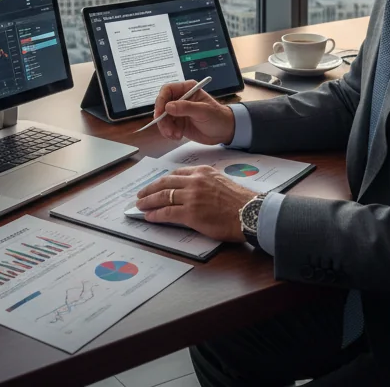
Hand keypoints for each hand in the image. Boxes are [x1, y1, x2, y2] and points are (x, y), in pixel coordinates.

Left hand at [135, 166, 256, 241]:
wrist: (249, 213)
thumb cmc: (239, 201)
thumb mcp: (220, 181)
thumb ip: (205, 182)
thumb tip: (192, 191)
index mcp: (202, 172)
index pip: (176, 173)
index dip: (163, 180)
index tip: (156, 185)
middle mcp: (195, 181)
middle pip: (165, 182)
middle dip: (150, 189)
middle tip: (140, 194)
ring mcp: (192, 196)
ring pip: (163, 196)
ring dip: (148, 201)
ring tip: (140, 205)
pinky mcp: (191, 213)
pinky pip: (167, 212)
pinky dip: (156, 214)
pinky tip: (150, 216)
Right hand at [151, 81, 235, 143]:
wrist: (224, 131)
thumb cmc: (217, 117)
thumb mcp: (203, 111)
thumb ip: (186, 108)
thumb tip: (168, 106)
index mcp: (187, 89)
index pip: (167, 90)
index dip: (161, 100)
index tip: (159, 113)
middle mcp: (180, 98)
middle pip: (162, 104)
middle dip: (162, 118)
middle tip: (168, 130)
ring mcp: (178, 111)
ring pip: (163, 117)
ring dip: (166, 128)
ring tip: (176, 135)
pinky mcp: (178, 123)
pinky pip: (167, 126)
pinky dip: (169, 133)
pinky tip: (178, 136)